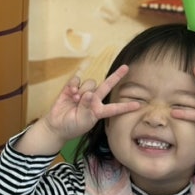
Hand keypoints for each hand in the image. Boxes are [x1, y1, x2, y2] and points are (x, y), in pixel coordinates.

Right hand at [16, 65, 138, 155]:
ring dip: (83, 90)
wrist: (56, 126)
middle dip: (116, 76)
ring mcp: (83, 93)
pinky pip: (77, 80)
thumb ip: (88, 108)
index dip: (125, 107)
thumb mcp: (83, 121)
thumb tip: (89, 94)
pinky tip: (71, 92)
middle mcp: (94, 100)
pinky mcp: (72, 88)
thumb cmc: (73, 126)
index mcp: (99, 111)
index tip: (138, 105)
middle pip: (107, 85)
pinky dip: (74, 85)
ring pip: (90, 83)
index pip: (114, 108)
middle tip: (126, 67)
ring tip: (76, 100)